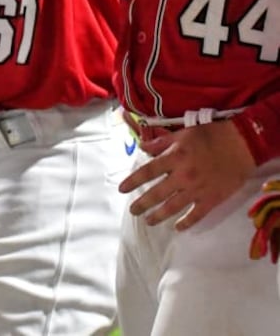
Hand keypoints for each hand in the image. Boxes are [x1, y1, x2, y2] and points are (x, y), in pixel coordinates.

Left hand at [119, 120, 256, 229]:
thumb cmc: (209, 136)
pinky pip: (197, 215)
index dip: (133, 181)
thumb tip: (142, 148)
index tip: (122, 189)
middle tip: (132, 211)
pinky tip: (178, 228)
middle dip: (142, 204)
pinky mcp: (212, 199)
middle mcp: (182, 176)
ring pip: (173, 207)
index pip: (148, 172)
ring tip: (148, 221)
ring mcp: (197, 190)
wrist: (240, 146)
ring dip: (159, 216)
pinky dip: (187, 222)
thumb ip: (160, 143)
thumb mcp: (181, 134)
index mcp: (174, 158)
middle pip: (157, 193)